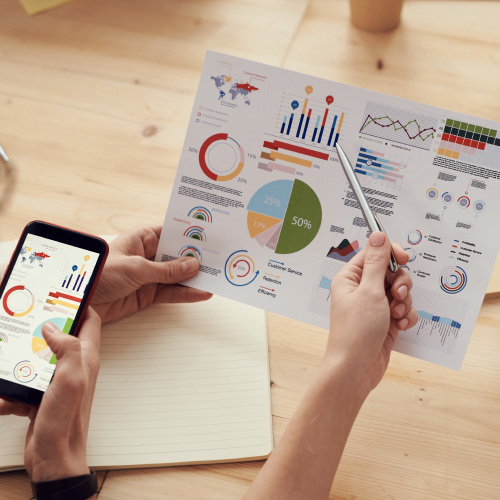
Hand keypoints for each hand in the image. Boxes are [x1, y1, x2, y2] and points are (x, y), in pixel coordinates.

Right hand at [0, 309, 100, 482]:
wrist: (54, 458)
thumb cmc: (67, 422)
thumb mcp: (71, 379)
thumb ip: (69, 349)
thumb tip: (54, 327)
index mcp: (86, 358)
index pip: (90, 322)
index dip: (78, 306)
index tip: (60, 296)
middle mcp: (75, 367)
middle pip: (61, 337)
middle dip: (41, 329)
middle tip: (25, 323)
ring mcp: (57, 382)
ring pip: (39, 359)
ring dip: (22, 360)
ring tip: (10, 360)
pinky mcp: (42, 396)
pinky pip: (24, 384)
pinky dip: (13, 389)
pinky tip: (6, 398)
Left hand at [91, 225, 211, 322]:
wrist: (79, 299)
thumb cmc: (98, 273)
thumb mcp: (136, 268)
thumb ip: (166, 269)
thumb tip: (191, 265)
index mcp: (142, 238)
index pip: (171, 233)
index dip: (189, 235)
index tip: (210, 236)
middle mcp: (147, 255)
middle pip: (178, 255)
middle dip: (196, 258)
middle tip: (218, 259)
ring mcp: (149, 275)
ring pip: (177, 275)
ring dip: (195, 277)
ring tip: (216, 277)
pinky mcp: (148, 294)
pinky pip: (171, 292)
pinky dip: (186, 294)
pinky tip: (201, 293)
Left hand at [327, 232, 417, 392]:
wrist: (355, 368)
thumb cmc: (355, 332)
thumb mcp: (369, 291)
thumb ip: (377, 262)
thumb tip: (378, 235)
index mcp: (350, 278)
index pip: (373, 254)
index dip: (390, 253)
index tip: (403, 258)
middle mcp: (361, 289)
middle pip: (390, 272)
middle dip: (400, 283)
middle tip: (396, 294)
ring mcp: (374, 306)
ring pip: (400, 291)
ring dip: (403, 301)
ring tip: (395, 315)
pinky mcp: (384, 320)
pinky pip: (403, 309)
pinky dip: (406, 316)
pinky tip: (400, 326)